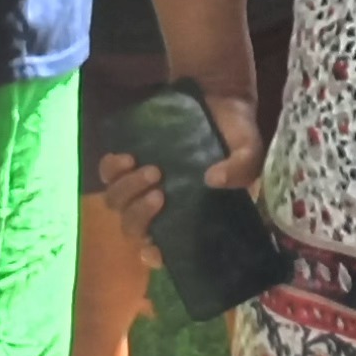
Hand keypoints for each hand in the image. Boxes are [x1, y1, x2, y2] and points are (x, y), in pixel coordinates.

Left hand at [94, 94, 260, 238]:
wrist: (220, 100)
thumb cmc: (236, 135)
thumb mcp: (249, 152)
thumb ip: (239, 169)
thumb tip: (212, 179)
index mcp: (188, 215)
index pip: (163, 248)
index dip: (154, 255)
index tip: (156, 248)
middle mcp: (160, 205)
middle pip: (132, 228)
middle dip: (140, 216)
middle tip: (161, 192)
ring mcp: (141, 183)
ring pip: (116, 202)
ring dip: (128, 191)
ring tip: (153, 170)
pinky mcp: (130, 160)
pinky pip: (107, 173)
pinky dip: (112, 169)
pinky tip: (129, 157)